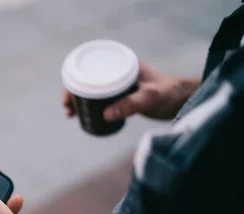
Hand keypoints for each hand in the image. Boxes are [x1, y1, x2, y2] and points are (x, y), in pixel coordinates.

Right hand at [62, 60, 200, 120]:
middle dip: (73, 92)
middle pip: (87, 78)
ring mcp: (119, 81)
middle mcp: (118, 68)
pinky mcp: (121, 93)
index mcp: (121, 61)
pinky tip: (83, 114)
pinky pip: (99, 96)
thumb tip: (106, 115)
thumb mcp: (150, 98)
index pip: (90, 66)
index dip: (74, 80)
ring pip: (92, 88)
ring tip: (72, 113)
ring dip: (79, 100)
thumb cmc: (169, 94)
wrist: (182, 101)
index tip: (68, 97)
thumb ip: (130, 104)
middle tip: (68, 109)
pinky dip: (89, 104)